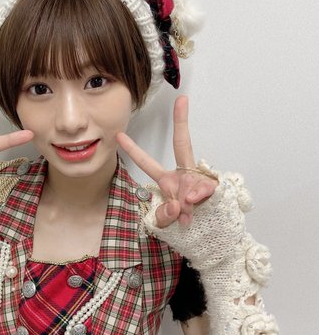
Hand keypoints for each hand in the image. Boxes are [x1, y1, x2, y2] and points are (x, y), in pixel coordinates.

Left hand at [117, 96, 217, 227]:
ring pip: (192, 179)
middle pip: (183, 144)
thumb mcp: (165, 224)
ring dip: (187, 202)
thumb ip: (164, 216)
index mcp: (167, 181)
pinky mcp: (215, 188)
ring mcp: (200, 179)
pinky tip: (195, 209)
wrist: (210, 234)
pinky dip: (198, 203)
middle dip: (181, 122)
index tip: (119, 134)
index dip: (133, 149)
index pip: (148, 162)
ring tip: (186, 215)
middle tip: (182, 100)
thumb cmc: (185, 224)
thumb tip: (177, 204)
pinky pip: (204, 192)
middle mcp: (184, 175)